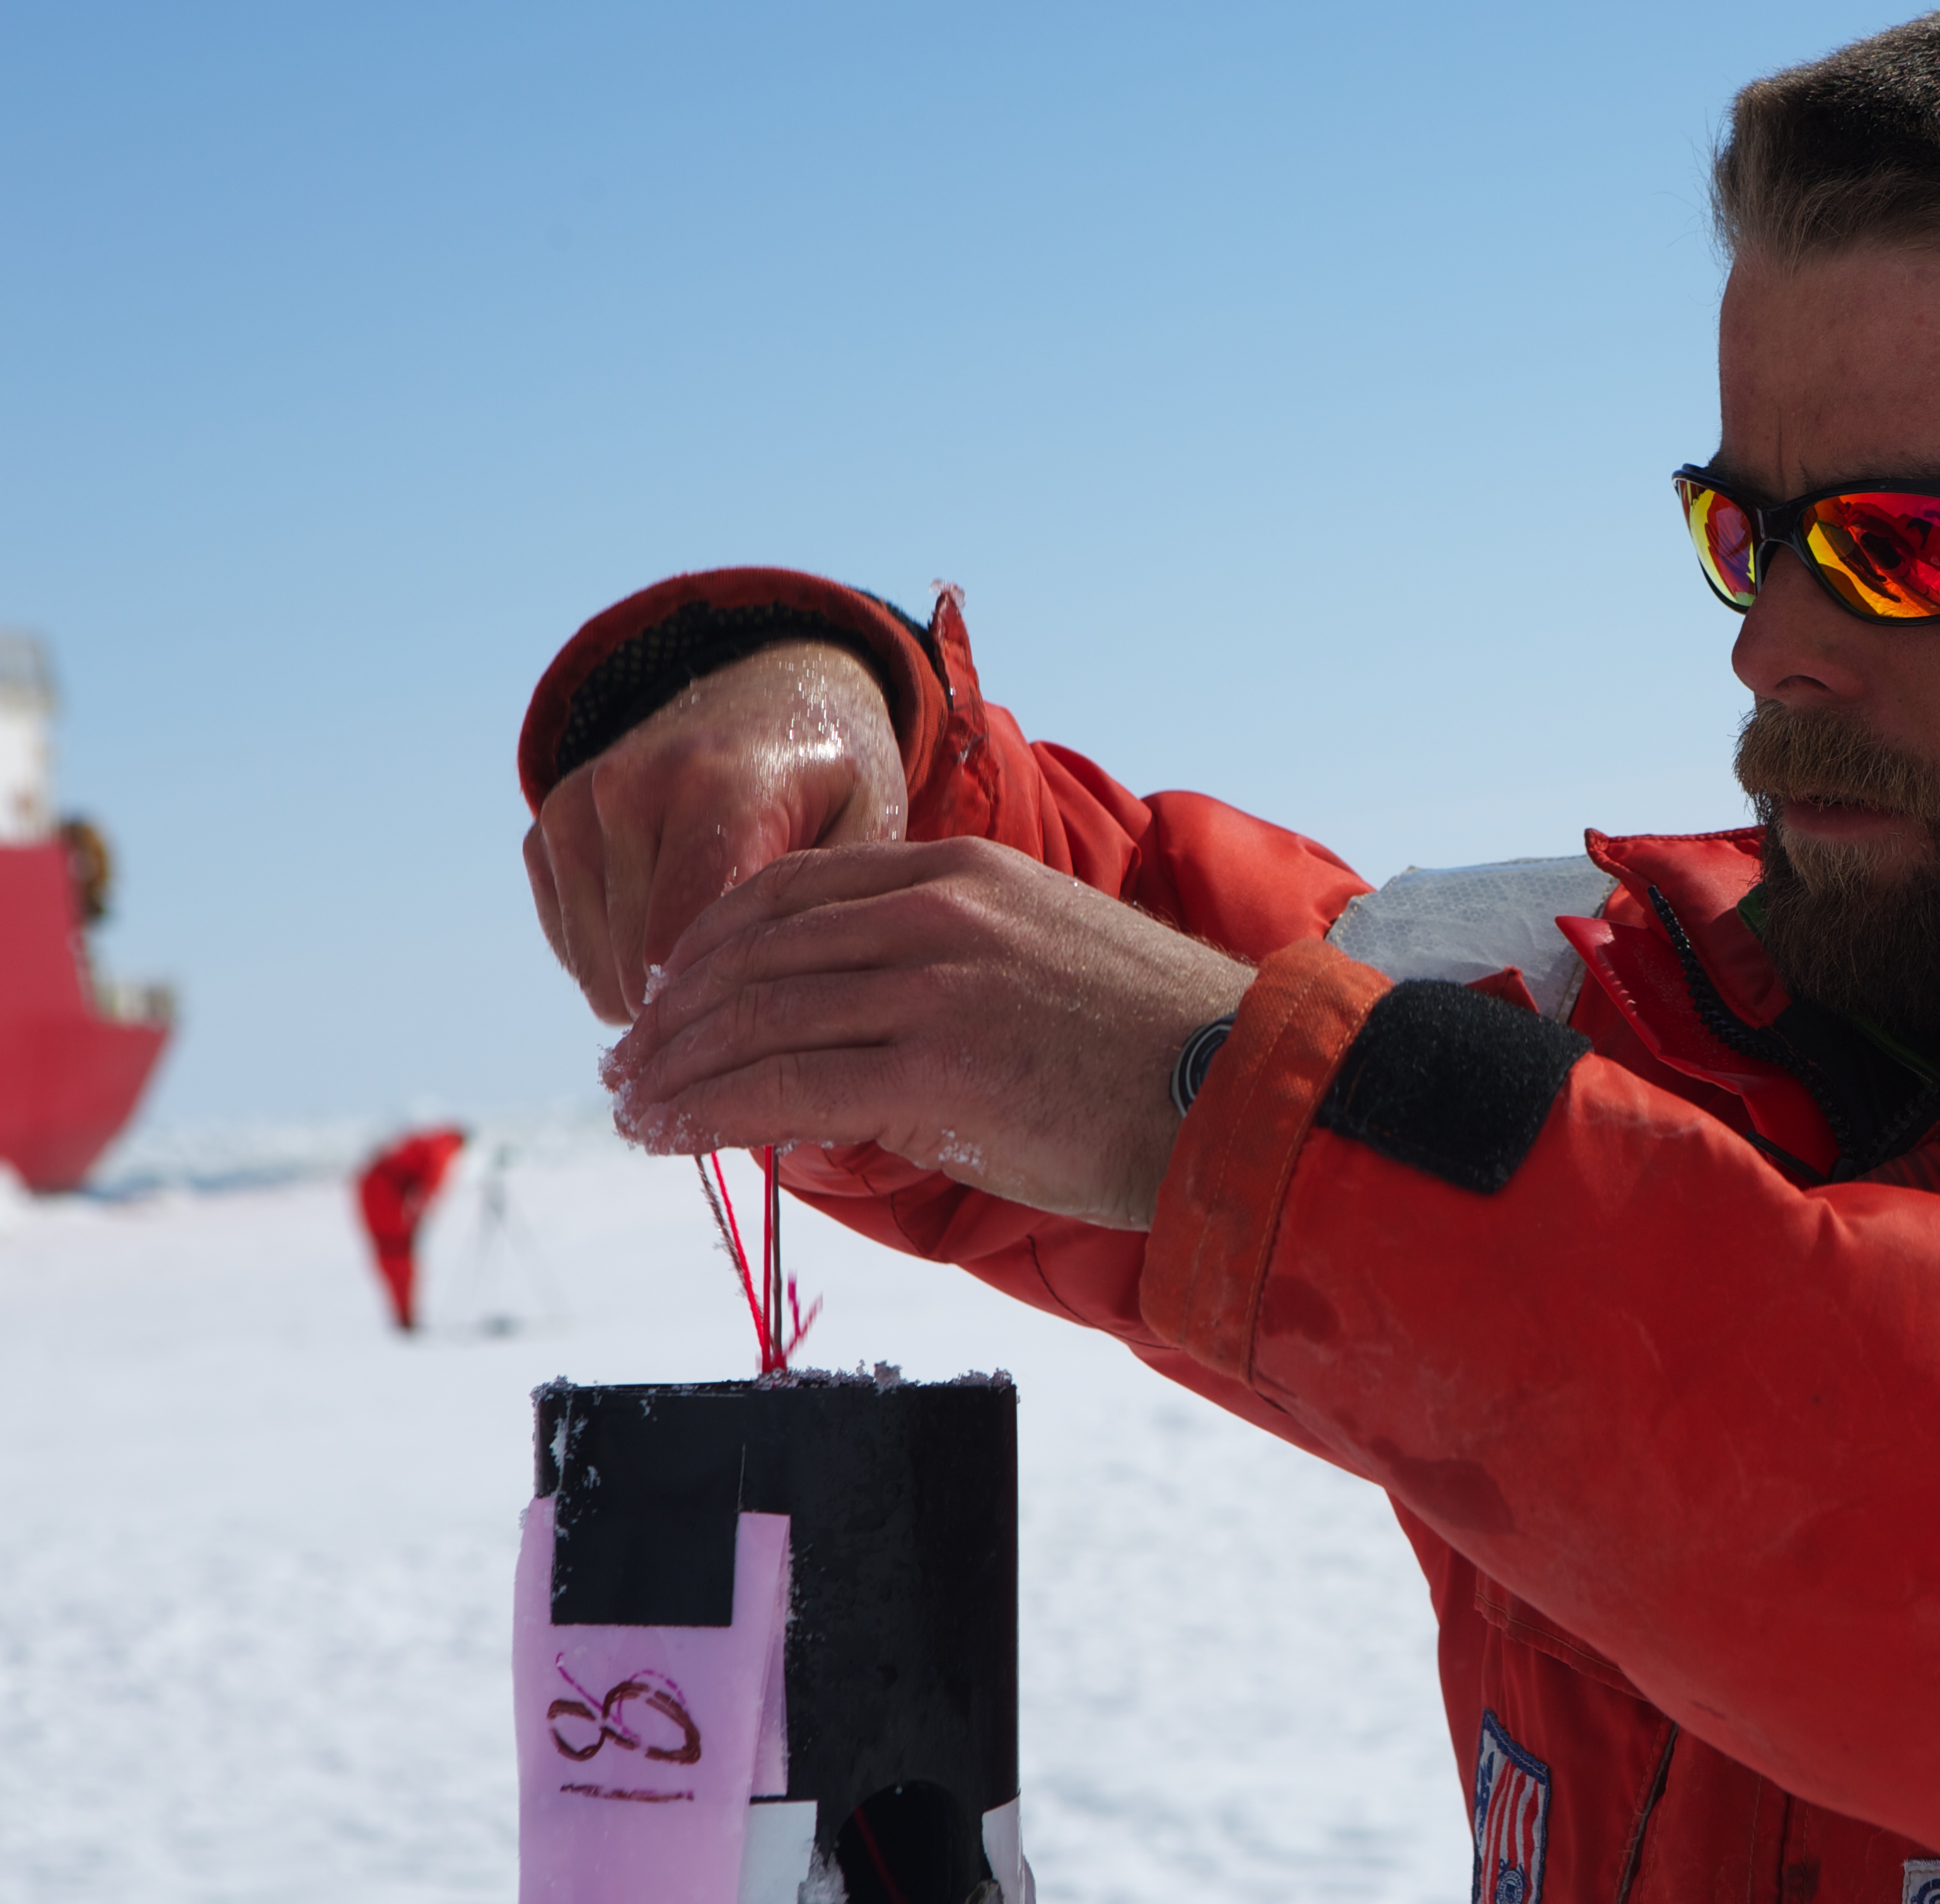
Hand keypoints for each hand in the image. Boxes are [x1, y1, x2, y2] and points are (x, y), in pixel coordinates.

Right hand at [525, 643, 909, 1023]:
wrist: (766, 696)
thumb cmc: (831, 779)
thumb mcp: (867, 829)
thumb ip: (831, 911)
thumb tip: (795, 1016)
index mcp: (716, 786)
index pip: (682, 942)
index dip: (721, 1009)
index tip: (770, 1039)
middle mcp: (629, 790)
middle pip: (638, 969)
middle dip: (700, 1009)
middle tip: (761, 1004)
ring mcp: (578, 809)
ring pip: (600, 972)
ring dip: (660, 992)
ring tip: (729, 961)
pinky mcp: (548, 831)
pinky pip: (576, 952)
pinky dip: (624, 965)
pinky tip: (682, 931)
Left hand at [604, 837, 1255, 1229]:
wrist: (1241, 1089)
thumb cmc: (1156, 1044)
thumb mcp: (1044, 951)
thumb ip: (949, 962)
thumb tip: (862, 1024)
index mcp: (964, 872)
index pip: (793, 891)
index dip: (711, 944)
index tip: (672, 993)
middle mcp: (939, 914)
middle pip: (754, 953)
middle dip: (674, 1014)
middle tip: (630, 1064)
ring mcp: (933, 990)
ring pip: (753, 1020)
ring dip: (674, 1069)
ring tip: (636, 1109)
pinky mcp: (932, 1074)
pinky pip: (780, 1091)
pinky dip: (706, 1114)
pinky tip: (673, 1135)